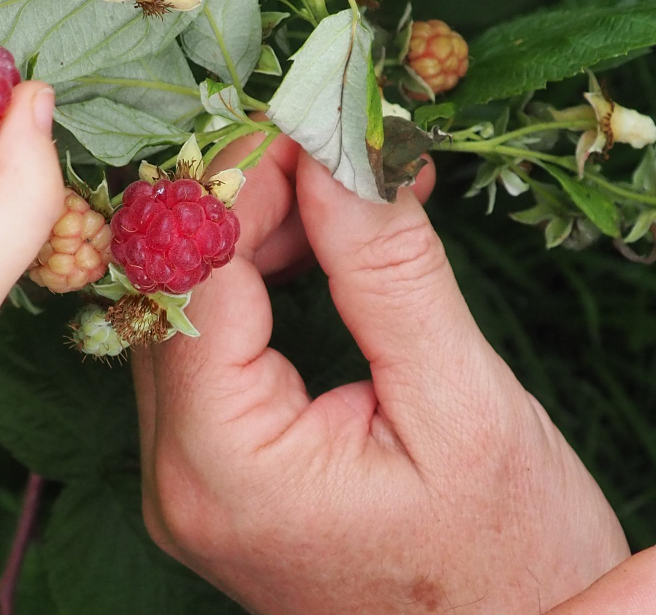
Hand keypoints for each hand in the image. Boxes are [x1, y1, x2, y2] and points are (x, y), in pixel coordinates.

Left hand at [133, 135, 629, 614]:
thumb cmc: (502, 560)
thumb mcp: (459, 406)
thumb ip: (386, 271)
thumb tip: (338, 152)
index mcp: (222, 464)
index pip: (192, 274)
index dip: (240, 180)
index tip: (305, 116)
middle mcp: (175, 474)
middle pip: (172, 288)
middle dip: (245, 199)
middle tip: (331, 146)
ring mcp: (183, 475)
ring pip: (185, 310)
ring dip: (251, 234)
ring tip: (340, 191)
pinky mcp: (208, 467)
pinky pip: (208, 347)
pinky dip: (253, 281)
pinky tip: (313, 245)